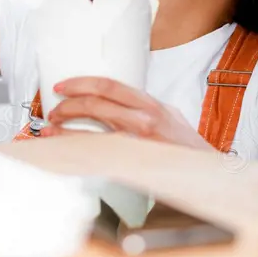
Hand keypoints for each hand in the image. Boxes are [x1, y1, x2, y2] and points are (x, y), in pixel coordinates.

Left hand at [42, 77, 211, 149]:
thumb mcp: (170, 116)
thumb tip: (115, 103)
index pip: (110, 86)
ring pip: (93, 128)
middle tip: (54, 110)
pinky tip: (64, 146)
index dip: (81, 83)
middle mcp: (145, 118)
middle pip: (97, 103)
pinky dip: (76, 147)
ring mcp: (139, 141)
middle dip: (68, 104)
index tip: (63, 86)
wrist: (205, 173)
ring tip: (52, 128)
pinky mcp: (134, 161)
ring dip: (66, 127)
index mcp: (151, 105)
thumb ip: (144, 108)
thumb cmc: (187, 148)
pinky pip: (98, 151)